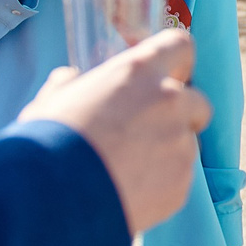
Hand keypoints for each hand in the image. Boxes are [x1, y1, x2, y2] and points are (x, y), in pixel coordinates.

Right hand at [22, 30, 209, 235]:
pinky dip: (161, 185)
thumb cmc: (47, 143)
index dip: (176, 63)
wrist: (52, 200)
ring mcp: (180, 144)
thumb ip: (72, 84)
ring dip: (167, 153)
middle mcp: (170, 102)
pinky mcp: (182, 184)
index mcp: (139, 72)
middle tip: (146, 133)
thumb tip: (71, 80)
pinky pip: (179, 179)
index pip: (180, 46)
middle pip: (198, 101)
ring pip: (187, 144)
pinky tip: (129, 193)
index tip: (168, 77)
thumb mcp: (52, 100)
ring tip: (127, 171)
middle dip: (180, 115)